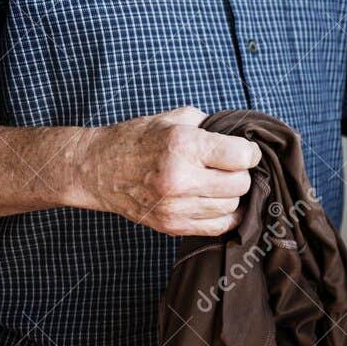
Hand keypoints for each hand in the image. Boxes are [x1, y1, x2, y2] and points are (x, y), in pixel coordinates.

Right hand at [73, 107, 260, 236]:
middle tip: (227, 167)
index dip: (250, 153)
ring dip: (230, 194)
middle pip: (240, 184)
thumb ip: (213, 126)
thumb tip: (245, 138)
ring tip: (216, 182)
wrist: (96, 169)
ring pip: (232, 206)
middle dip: (240, 173)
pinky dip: (223, 214)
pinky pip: (218, 227)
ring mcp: (175, 206)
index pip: (242, 157)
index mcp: (183, 145)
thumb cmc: (139, 139)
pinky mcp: (171, 226)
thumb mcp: (175, 119)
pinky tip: (214, 200)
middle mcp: (180, 178)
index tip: (244, 151)